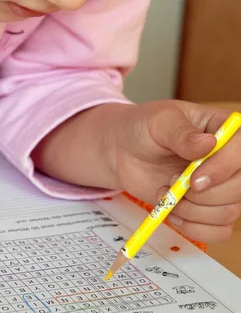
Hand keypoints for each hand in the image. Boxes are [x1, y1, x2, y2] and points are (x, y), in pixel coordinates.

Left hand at [32, 100, 240, 243]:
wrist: (123, 151)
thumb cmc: (142, 129)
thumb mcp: (158, 122)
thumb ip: (181, 132)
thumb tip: (207, 144)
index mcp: (221, 128)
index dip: (224, 168)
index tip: (194, 179)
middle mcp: (227, 158)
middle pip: (238, 187)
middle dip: (201, 194)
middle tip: (170, 182)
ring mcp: (220, 185)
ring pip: (228, 212)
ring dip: (192, 210)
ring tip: (165, 192)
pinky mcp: (209, 208)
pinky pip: (218, 230)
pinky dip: (193, 226)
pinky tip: (172, 210)